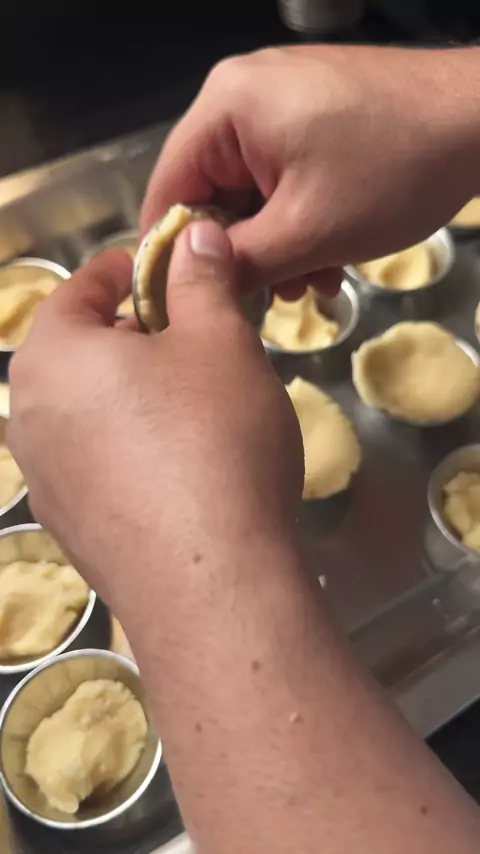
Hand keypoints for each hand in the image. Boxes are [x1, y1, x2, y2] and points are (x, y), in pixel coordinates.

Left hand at [8, 222, 302, 610]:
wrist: (211, 584)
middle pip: (81, 353)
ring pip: (89, 414)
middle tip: (197, 340)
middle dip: (136, 337)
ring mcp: (45, 483)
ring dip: (135, 397)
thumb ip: (201, 280)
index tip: (168, 269)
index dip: (129, 269)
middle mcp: (29, 419)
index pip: (80, 288)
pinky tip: (182, 468)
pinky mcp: (72, 532)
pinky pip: (99, 467)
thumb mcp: (220, 341)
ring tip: (195, 406)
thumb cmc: (214, 442)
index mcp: (52, 357)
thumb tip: (193, 238)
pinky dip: (133, 451)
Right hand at [142, 45, 478, 296]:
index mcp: (225, 108)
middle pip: (211, 191)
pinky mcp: (313, 113)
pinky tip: (328, 258)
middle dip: (242, 254)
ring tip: (311, 284)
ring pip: (252, 191)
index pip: (167, 189)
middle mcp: (243, 94)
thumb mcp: (307, 232)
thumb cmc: (394, 170)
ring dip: (277, 246)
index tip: (186, 304)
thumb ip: (238, 263)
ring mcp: (281, 100)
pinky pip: (282, 176)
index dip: (171, 253)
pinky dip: (298, 221)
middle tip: (267, 302)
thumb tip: (191, 284)